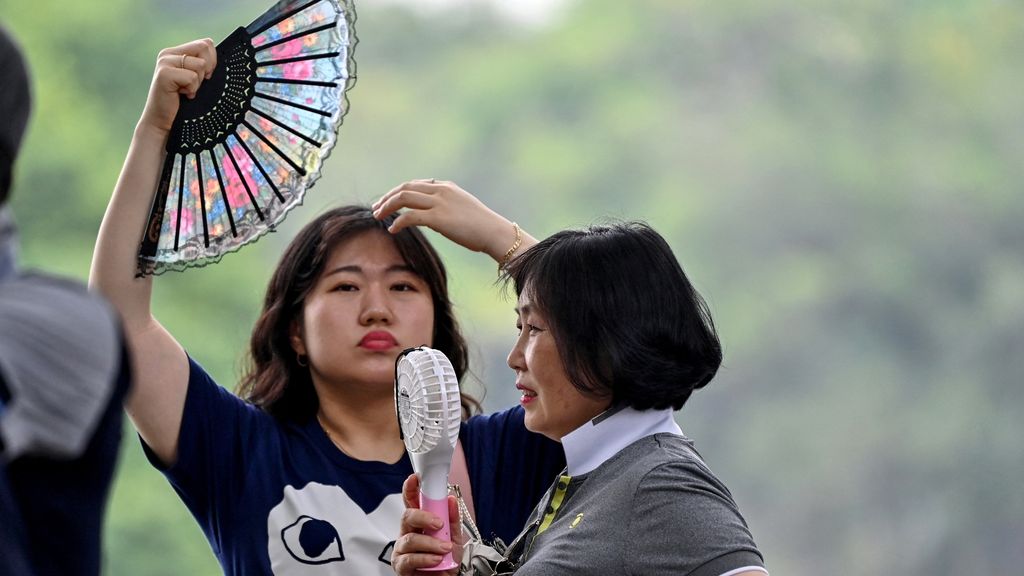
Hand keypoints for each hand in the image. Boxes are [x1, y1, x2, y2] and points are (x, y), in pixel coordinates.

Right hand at [137, 38, 216, 138]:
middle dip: (208, 68)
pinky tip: (181, 95)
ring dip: (198, 83)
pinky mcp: (164, 74)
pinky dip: (192, 89)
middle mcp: (169, 53)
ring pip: (200, 64)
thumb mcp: (195, 81)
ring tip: (186, 91)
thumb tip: (227, 58)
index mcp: (176, 52)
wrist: (163, 122)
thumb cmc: (183, 104)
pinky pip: (192, 77)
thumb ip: (203, 66)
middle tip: (196, 84)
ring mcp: (165, 62)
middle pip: (205, 47)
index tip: (206, 77)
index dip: (212, 60)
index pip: (206, 43)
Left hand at [373, 179, 534, 262]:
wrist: (494, 232)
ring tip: (378, 216)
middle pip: (405, 188)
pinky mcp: (438, 217)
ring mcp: (439, 202)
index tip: (388, 202)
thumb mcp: (463, 210)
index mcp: (446, 187)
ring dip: (387, 206)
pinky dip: (398, 221)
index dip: (398, 192)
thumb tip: (431, 217)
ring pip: (404, 198)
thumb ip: (446, 208)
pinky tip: (392, 229)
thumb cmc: (482, 226)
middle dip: (388, 197)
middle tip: (376, 208)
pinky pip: (410, 216)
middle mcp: (440, 190)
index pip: (415, 184)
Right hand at [392, 474, 462, 575]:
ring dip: (430, 543)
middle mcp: (408, 533)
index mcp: (419, 522)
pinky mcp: (401, 565)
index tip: (415, 478)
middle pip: (407, 516)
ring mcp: (402, 549)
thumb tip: (451, 500)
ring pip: (410, 539)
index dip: (411, 488)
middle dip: (423, 517)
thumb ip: (452, 519)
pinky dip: (425, 558)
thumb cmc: (447, 559)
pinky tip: (436, 560)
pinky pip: (409, 559)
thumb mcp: (455, 537)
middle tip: (439, 523)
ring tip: (444, 548)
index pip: (412, 502)